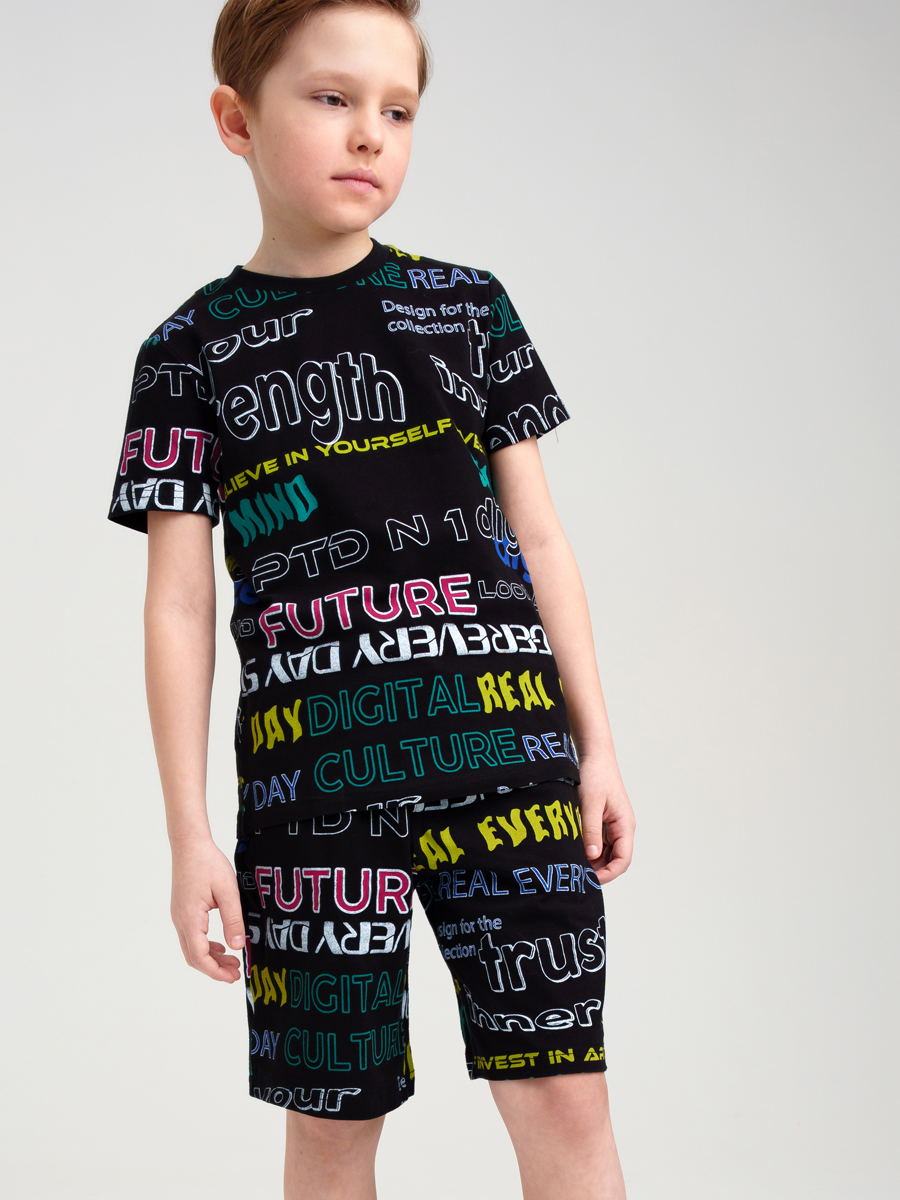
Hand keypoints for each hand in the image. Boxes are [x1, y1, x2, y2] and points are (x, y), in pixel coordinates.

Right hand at [170, 837, 245, 982]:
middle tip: (236, 973)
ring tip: (232, 961)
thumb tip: (238, 947)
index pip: (200, 956)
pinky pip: (191, 936)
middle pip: (193, 956)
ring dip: (210, 958)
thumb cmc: (208, 864)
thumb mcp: (228, 891)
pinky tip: (220, 944)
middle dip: (214, 969)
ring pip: (191, 947)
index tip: (233, 976)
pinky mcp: (182, 910)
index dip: (216, 971)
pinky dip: (205, 945)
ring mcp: (178, 916)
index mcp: (190, 919)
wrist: (189, 844)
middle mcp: (180, 921)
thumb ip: (233, 920)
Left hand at [577, 754, 635, 884]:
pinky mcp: (602, 821)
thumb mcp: (590, 803)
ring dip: (591, 860)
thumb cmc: (595, 775)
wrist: (594, 754)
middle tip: (575, 874)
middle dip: (597, 870)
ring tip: (572, 863)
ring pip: (604, 852)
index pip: (623, 860)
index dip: (608, 874)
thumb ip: (591, 830)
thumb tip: (592, 856)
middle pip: (613, 860)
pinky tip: (572, 849)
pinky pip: (597, 842)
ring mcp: (612, 825)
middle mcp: (621, 828)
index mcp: (625, 825)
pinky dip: (586, 848)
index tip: (589, 879)